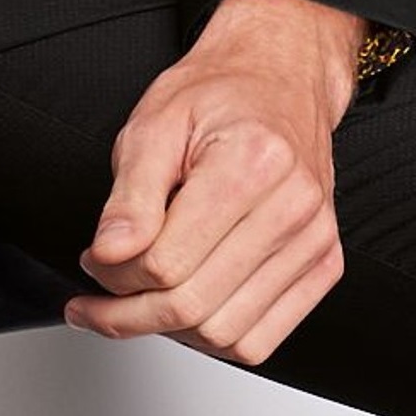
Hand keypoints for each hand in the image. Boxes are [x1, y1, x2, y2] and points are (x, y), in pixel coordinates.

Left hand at [65, 0, 364, 364]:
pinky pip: (262, 340)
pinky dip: (213, 337)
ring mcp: (314, 242)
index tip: (91, 260)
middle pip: (196, 307)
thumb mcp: (152, 123)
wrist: (278, 76)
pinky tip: (182, 309)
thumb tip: (107, 255)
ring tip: (135, 302)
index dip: (114, 274)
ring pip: (228, 336)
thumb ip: (128, 195)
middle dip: (130, 313)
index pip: (167, 263)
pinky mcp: (323, 265)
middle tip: (97, 296)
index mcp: (250, 165)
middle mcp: (293, 209)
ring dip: (169, 331)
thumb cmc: (216, 94)